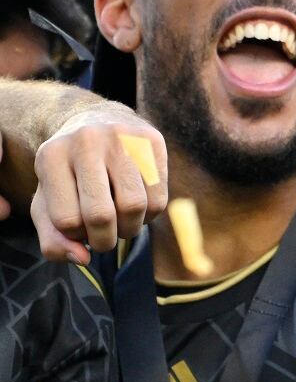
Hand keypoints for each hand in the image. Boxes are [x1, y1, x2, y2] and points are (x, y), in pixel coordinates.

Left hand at [24, 106, 165, 263]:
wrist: (98, 123)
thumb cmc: (71, 175)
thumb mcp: (49, 204)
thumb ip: (53, 240)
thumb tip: (82, 258)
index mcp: (51, 156)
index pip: (66, 220)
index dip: (75, 235)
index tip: (79, 227)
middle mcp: (85, 141)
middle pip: (101, 215)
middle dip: (105, 240)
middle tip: (104, 239)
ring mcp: (122, 138)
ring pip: (135, 207)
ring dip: (130, 229)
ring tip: (122, 223)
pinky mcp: (152, 141)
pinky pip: (159, 198)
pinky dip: (150, 216)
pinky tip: (139, 208)